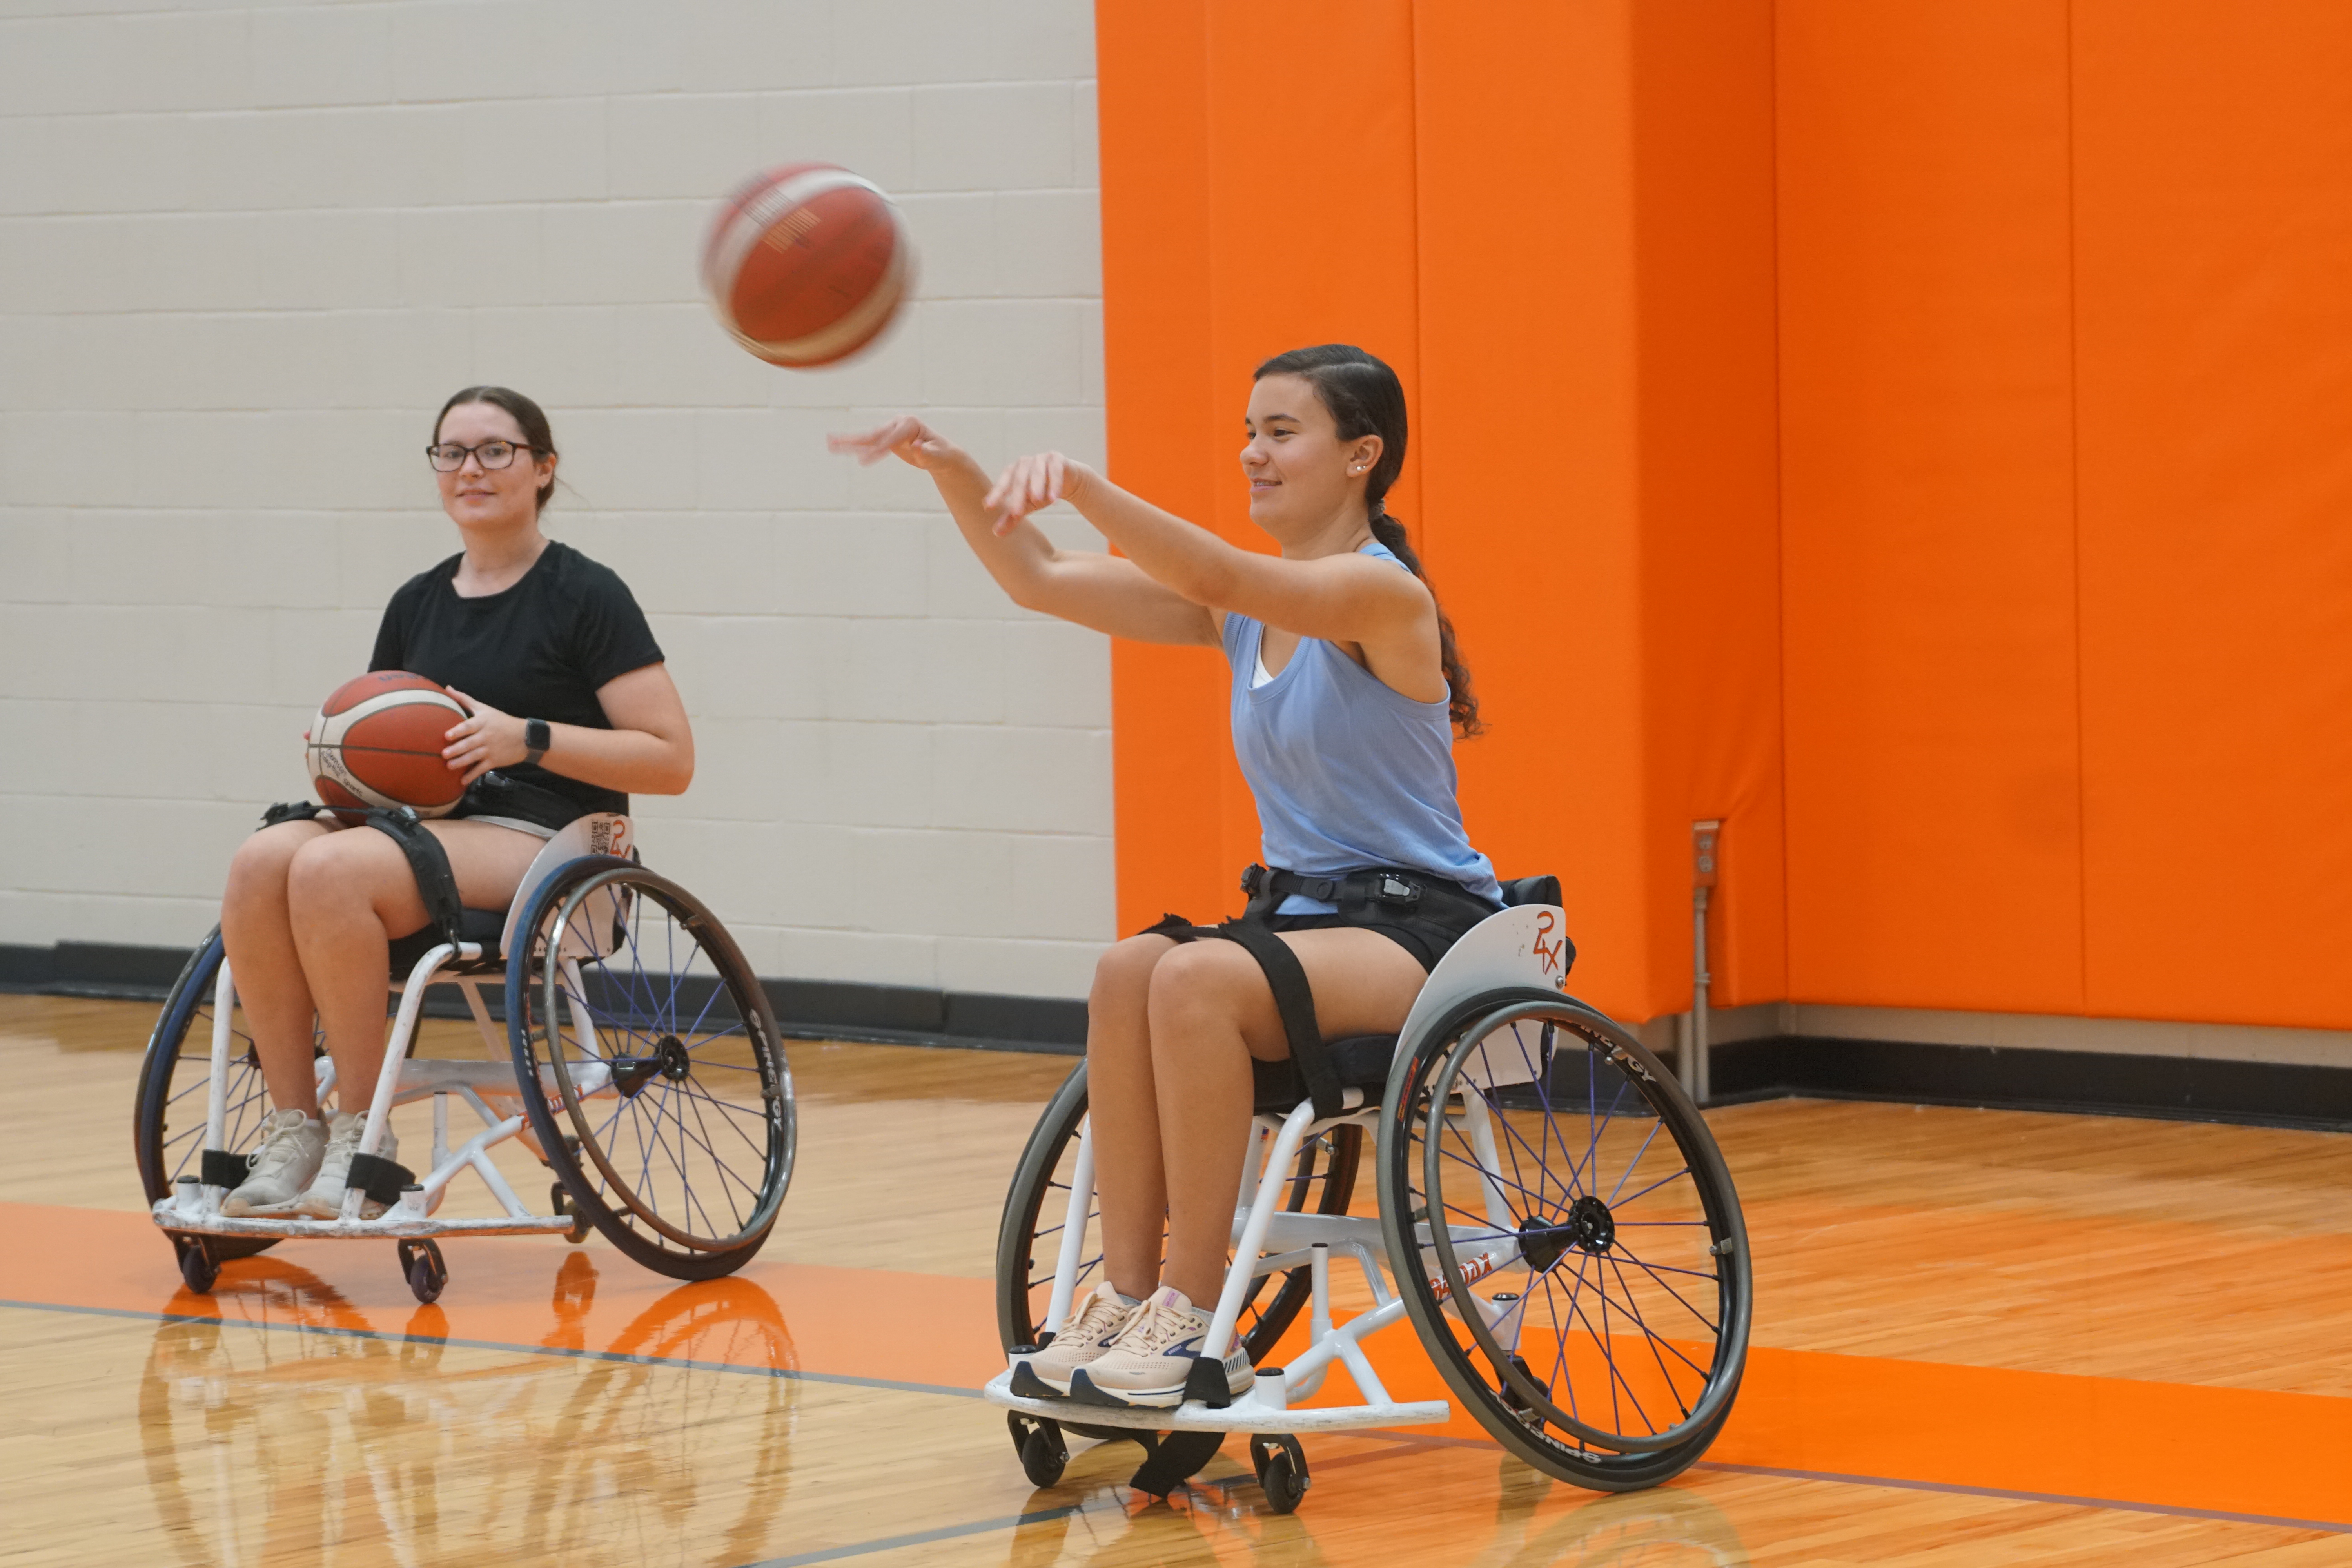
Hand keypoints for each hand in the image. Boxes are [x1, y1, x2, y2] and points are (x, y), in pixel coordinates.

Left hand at [441, 689, 527, 784]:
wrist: (525, 737)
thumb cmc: (501, 721)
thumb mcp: (484, 709)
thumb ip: (464, 699)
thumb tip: (447, 688)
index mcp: (483, 723)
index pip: (469, 726)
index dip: (458, 731)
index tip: (447, 736)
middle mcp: (486, 736)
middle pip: (469, 743)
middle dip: (457, 749)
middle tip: (444, 754)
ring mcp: (491, 750)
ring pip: (474, 757)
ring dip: (462, 762)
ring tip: (449, 766)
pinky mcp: (495, 761)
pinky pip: (482, 769)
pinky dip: (472, 775)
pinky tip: (463, 781)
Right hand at [826, 415, 960, 470]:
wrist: (942, 455)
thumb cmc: (943, 455)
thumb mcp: (939, 457)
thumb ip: (929, 453)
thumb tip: (918, 448)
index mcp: (910, 424)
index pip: (891, 438)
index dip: (878, 449)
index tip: (863, 460)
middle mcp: (897, 424)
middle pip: (874, 434)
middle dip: (854, 440)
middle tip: (834, 443)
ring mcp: (890, 430)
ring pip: (867, 437)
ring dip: (848, 441)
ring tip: (829, 443)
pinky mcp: (886, 439)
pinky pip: (868, 444)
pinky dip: (853, 446)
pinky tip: (837, 446)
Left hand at [983, 451, 1091, 534]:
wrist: (1067, 479)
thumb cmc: (1042, 492)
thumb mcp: (1027, 505)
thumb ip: (1012, 517)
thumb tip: (996, 534)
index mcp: (1013, 472)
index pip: (1002, 484)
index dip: (995, 495)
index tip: (988, 508)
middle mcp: (1024, 463)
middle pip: (1019, 480)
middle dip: (1018, 496)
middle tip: (1016, 513)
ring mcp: (1040, 458)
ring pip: (1036, 473)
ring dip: (1037, 487)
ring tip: (1037, 501)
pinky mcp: (1057, 458)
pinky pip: (1055, 471)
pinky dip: (1055, 484)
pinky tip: (1054, 498)